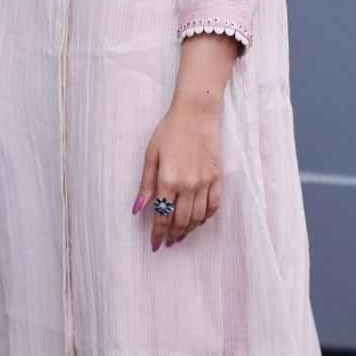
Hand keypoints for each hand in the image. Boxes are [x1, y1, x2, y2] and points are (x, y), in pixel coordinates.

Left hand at [131, 100, 222, 249]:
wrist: (197, 112)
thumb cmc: (171, 129)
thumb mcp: (151, 153)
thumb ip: (146, 183)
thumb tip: (137, 208)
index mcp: (168, 179)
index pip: (162, 216)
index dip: (158, 233)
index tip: (154, 244)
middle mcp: (188, 184)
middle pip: (180, 221)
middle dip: (171, 234)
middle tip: (166, 241)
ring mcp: (205, 182)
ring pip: (197, 217)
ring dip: (188, 229)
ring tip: (180, 234)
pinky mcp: (217, 177)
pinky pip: (214, 205)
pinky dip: (206, 217)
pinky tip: (199, 220)